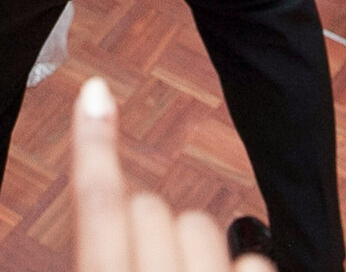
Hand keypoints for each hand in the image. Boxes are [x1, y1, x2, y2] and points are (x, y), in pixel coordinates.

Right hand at [73, 78, 267, 271]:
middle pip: (149, 207)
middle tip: (146, 266)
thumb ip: (104, 259)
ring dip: (195, 249)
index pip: (98, 203)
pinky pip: (252, 260)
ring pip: (198, 224)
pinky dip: (242, 271)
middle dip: (150, 227)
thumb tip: (113, 218)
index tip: (96, 91)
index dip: (94, 144)